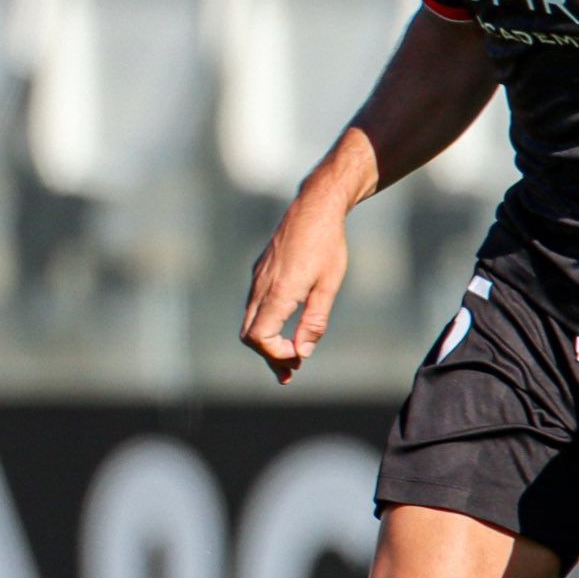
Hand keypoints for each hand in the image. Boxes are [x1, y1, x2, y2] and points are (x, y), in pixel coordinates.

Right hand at [240, 187, 348, 384]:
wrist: (314, 207)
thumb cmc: (327, 245)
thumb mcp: (328, 285)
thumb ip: (314, 321)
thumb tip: (303, 352)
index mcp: (278, 292)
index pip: (259, 337)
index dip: (276, 354)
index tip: (298, 357)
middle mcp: (260, 287)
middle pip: (250, 335)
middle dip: (269, 355)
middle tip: (292, 370)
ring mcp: (257, 278)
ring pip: (251, 321)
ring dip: (268, 342)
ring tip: (291, 357)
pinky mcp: (260, 272)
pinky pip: (255, 306)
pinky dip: (266, 324)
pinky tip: (284, 328)